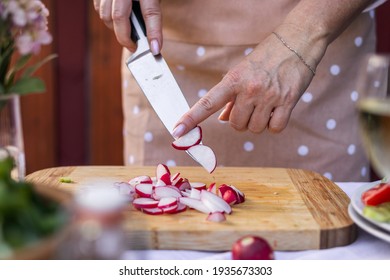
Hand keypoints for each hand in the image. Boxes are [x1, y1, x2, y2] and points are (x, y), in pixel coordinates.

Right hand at [93, 0, 161, 53]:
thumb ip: (150, 10)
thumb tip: (152, 38)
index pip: (150, 12)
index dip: (153, 33)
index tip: (155, 49)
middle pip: (119, 17)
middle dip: (125, 38)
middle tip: (134, 47)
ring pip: (106, 15)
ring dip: (115, 29)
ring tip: (126, 34)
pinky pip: (99, 9)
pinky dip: (107, 19)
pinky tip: (115, 20)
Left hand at [172, 31, 317, 137]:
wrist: (296, 43)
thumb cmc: (265, 59)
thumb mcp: (241, 73)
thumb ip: (230, 98)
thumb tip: (222, 119)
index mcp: (233, 80)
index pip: (207, 103)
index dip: (190, 118)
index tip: (177, 131)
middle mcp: (248, 89)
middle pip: (235, 125)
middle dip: (241, 121)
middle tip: (250, 107)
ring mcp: (268, 96)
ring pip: (254, 129)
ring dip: (258, 123)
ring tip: (265, 105)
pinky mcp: (287, 101)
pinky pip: (274, 129)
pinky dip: (274, 125)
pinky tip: (276, 110)